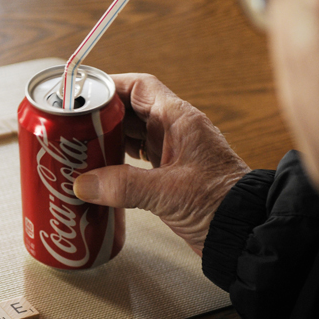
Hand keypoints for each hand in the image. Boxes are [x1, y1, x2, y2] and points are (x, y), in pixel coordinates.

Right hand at [73, 74, 249, 255]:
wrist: (245, 233)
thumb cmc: (222, 204)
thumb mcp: (169, 192)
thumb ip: (123, 186)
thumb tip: (83, 183)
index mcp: (180, 120)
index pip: (139, 87)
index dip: (110, 85)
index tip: (82, 93)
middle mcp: (176, 131)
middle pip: (130, 109)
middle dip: (101, 115)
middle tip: (72, 125)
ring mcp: (174, 152)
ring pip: (133, 134)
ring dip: (107, 138)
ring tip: (80, 147)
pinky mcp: (171, 175)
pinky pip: (138, 158)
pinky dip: (117, 160)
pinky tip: (100, 170)